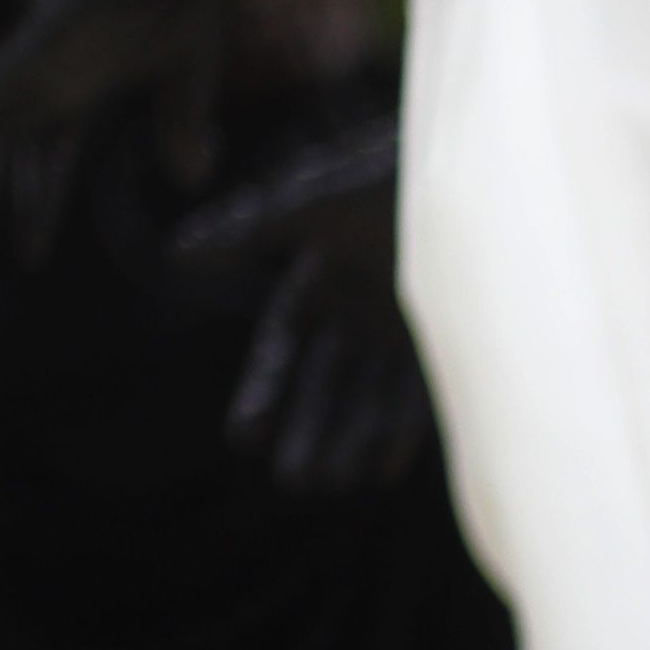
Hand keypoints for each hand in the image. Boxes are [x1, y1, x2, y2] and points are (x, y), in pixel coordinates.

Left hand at [0, 0, 248, 257]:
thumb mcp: (188, 71)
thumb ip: (181, 123)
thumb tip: (186, 181)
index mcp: (84, 88)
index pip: (49, 157)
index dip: (36, 202)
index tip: (27, 253)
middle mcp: (54, 77)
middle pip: (9, 150)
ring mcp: (45, 57)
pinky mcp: (45, 36)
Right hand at [165, 114, 429, 495]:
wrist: (473, 164)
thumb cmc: (383, 171)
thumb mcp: (308, 200)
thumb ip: (245, 231)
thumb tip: (175, 255)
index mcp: (320, 279)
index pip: (284, 350)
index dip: (263, 392)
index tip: (244, 438)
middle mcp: (361, 312)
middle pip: (326, 385)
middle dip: (308, 432)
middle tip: (293, 482)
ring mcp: (408, 328)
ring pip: (371, 397)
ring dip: (351, 440)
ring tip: (334, 484)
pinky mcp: (453, 336)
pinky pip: (422, 393)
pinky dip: (401, 429)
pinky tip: (384, 465)